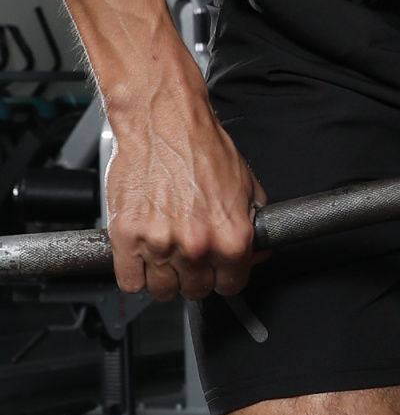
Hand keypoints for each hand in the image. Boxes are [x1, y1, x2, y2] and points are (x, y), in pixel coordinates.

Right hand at [103, 63, 264, 301]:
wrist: (165, 123)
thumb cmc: (203, 147)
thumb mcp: (246, 184)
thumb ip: (254, 222)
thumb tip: (257, 250)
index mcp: (232, 236)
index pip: (232, 284)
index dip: (226, 276)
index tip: (219, 270)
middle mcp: (198, 245)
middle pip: (196, 290)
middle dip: (195, 276)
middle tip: (191, 255)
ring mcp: (160, 244)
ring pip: (162, 291)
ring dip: (165, 278)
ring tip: (166, 253)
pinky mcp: (127, 239)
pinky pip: (130, 282)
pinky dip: (135, 273)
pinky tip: (143, 254)